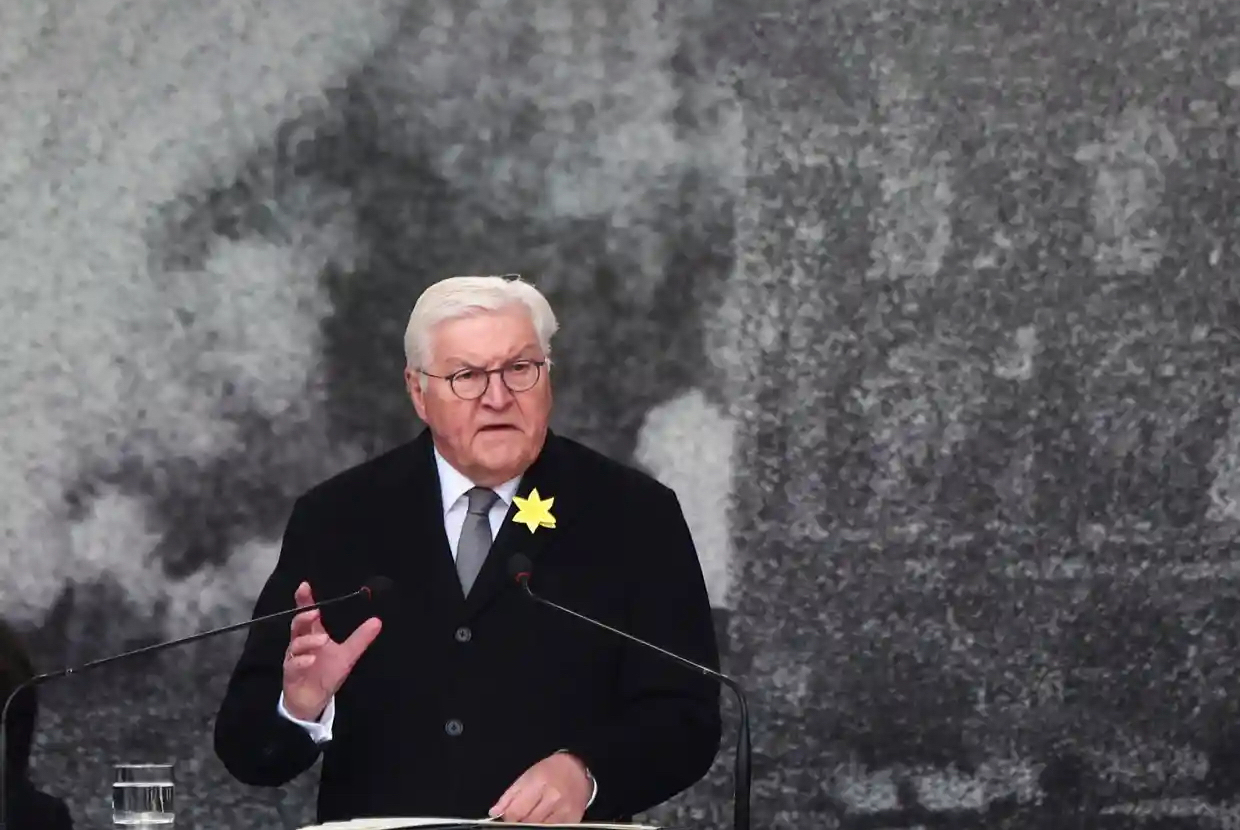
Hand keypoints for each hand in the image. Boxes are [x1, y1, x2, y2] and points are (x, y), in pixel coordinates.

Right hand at [282, 581, 381, 720]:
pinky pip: (293, 665)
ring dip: (308, 640)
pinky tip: (311, 659)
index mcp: (313, 634)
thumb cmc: (326, 674)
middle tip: (315, 612)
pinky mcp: (291, 673)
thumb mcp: (347, 655)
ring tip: (322, 639)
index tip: (305, 586)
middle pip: (297, 624)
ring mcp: (294, 658)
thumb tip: (377, 621)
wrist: (313, 700)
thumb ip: (360, 638)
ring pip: (296, 644)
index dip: (305, 600)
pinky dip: (301, 661)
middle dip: (304, 616)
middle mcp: (301, 643)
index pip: (308, 614)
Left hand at [490, 753, 590, 823]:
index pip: (515, 811)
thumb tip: (495, 812)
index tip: (508, 816)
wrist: (577, 769)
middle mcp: (552, 797)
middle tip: (521, 815)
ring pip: (539, 828)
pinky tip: (544, 818)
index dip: (507, 817)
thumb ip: (509, 796)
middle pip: (527, 822)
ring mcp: (563, 810)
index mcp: (538, 783)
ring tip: (533, 815)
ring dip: (532, 824)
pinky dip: (545, 825)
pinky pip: (553, 829)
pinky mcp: (572, 819)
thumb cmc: (551, 770)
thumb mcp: (527, 776)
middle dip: (520, 821)